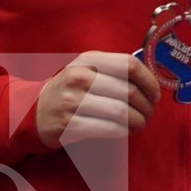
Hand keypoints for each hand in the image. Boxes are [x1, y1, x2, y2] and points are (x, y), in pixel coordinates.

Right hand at [34, 52, 161, 147]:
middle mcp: (79, 78)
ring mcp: (72, 102)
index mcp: (88, 60)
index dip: (149, 81)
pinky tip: (126, 130)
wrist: (35, 110)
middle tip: (149, 113)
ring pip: (120, 112)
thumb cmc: (72, 89)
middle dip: (146, 106)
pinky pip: (108, 128)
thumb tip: (152, 81)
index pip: (129, 65)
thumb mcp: (88, 69)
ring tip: (140, 123)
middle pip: (128, 91)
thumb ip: (116, 69)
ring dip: (138, 121)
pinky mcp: (68, 124)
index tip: (156, 94)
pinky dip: (123, 131)